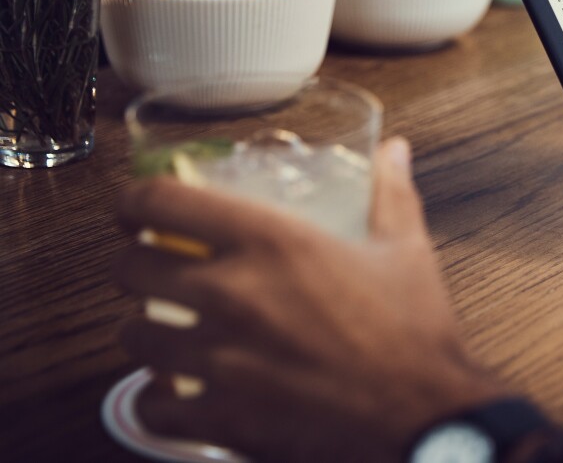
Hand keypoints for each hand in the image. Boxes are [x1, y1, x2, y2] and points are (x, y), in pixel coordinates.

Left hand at [112, 138, 504, 461]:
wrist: (423, 417)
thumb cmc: (415, 336)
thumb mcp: (407, 252)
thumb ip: (391, 195)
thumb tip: (394, 153)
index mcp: (274, 243)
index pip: (161, 202)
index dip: (134, 201)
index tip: (136, 209)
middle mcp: (233, 294)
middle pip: (130, 267)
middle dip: (138, 265)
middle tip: (156, 270)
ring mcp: (219, 359)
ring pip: (133, 336)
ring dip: (145, 330)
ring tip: (167, 331)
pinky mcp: (219, 416)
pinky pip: (151, 405)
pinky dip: (158, 400)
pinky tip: (178, 393)